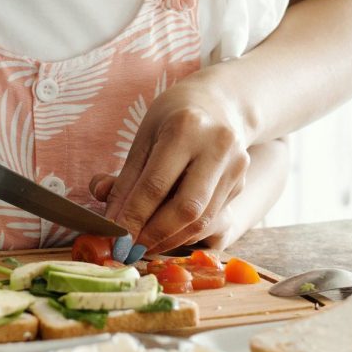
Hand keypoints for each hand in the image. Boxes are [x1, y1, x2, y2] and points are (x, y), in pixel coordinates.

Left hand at [92, 69, 251, 253]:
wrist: (221, 103)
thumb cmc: (174, 118)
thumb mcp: (145, 137)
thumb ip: (127, 179)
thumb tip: (110, 219)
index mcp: (186, 127)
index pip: (156, 185)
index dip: (134, 217)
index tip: (116, 239)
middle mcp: (217, 146)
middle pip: (186, 208)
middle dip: (154, 235)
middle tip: (131, 248)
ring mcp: (236, 166)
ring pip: (202, 220)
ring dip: (170, 239)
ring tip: (145, 244)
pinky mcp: (242, 182)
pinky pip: (212, 218)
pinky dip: (186, 232)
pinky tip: (167, 234)